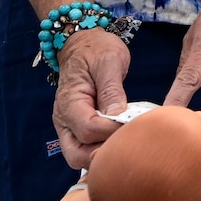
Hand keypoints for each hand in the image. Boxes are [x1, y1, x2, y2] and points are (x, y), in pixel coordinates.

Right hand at [54, 29, 130, 169]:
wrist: (82, 43)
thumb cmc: (96, 49)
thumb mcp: (109, 61)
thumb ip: (112, 90)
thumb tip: (118, 114)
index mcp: (70, 102)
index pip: (88, 129)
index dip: (113, 130)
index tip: (135, 123)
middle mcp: (64, 120)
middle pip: (77, 154)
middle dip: (104, 153)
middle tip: (130, 141)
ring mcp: (69, 126)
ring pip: (79, 157)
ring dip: (102, 156)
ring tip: (127, 143)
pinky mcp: (77, 128)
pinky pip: (86, 149)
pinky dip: (101, 151)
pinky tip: (121, 142)